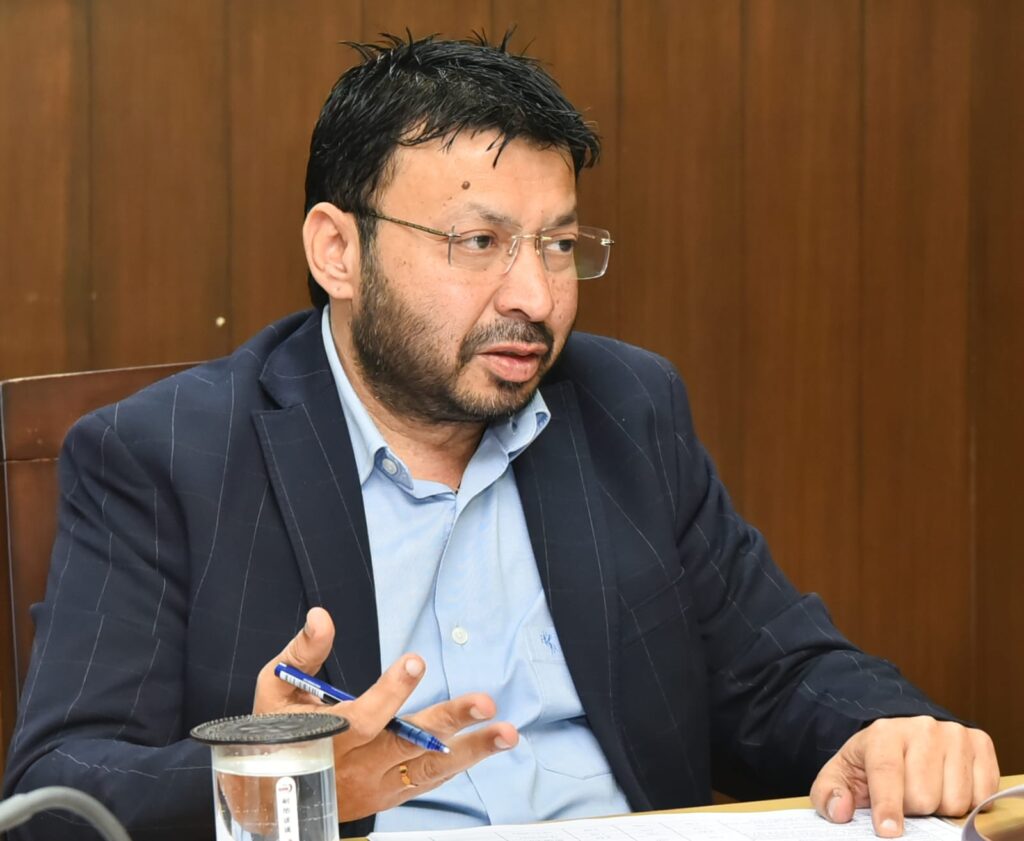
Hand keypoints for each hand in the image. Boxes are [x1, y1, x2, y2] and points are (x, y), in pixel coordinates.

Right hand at [252, 607, 518, 821]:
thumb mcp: (276, 694)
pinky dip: (461, 763)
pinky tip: (491, 746)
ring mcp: (379, 784)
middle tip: (485, 702)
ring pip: (429, 768)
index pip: (366, 716)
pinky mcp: (391, 796)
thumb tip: (321, 616)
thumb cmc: (274, 740)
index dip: (392, 690)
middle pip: (408, 743)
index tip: (415, 660)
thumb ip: (302, 655)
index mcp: (331, 737)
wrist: (270, 804)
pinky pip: (430, 780)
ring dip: (472, 750)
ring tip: (508, 733)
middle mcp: (360, 764)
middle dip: (449, 721)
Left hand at [810, 716, 998, 836]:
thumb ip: (828, 794)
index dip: (888, 806)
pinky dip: (967, 802)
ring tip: (925, 791)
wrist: (903, 738)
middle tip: (905, 799)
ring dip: (940, 808)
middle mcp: (922, 728)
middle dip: (913, 810)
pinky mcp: (980, 742)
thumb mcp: (841, 774)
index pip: (888, 773)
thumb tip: (840, 811)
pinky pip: (982, 794)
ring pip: (955, 800)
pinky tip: (948, 786)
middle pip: (924, 796)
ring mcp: (954, 734)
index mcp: (883, 733)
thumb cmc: (871, 762)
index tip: (888, 831)